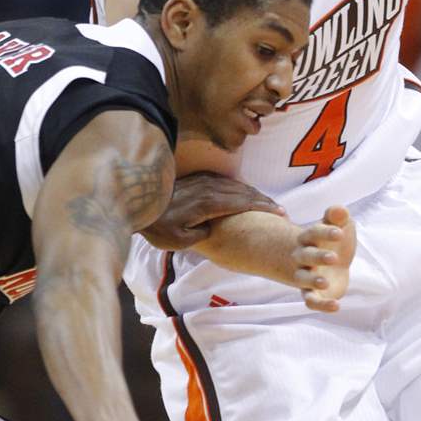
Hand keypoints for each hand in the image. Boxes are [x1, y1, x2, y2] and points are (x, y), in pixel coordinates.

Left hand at [141, 172, 285, 250]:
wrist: (139, 202)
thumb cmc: (158, 227)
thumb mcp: (178, 241)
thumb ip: (200, 236)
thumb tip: (213, 230)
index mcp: (208, 204)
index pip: (243, 203)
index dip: (263, 207)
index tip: (279, 213)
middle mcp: (209, 189)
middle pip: (243, 192)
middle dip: (264, 200)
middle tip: (281, 210)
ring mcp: (204, 182)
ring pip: (236, 185)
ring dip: (253, 193)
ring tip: (267, 203)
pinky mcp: (199, 179)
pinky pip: (226, 182)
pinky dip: (240, 188)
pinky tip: (245, 194)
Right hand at [292, 205, 354, 312]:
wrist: (329, 263)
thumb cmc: (332, 240)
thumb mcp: (338, 224)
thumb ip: (338, 216)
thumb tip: (340, 209)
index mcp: (309, 238)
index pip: (313, 233)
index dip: (325, 232)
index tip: (340, 232)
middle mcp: (303, 257)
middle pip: (306, 256)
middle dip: (318, 257)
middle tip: (334, 257)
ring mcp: (306, 276)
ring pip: (303, 279)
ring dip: (312, 281)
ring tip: (324, 282)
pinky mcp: (312, 293)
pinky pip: (311, 301)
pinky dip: (321, 305)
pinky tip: (336, 306)